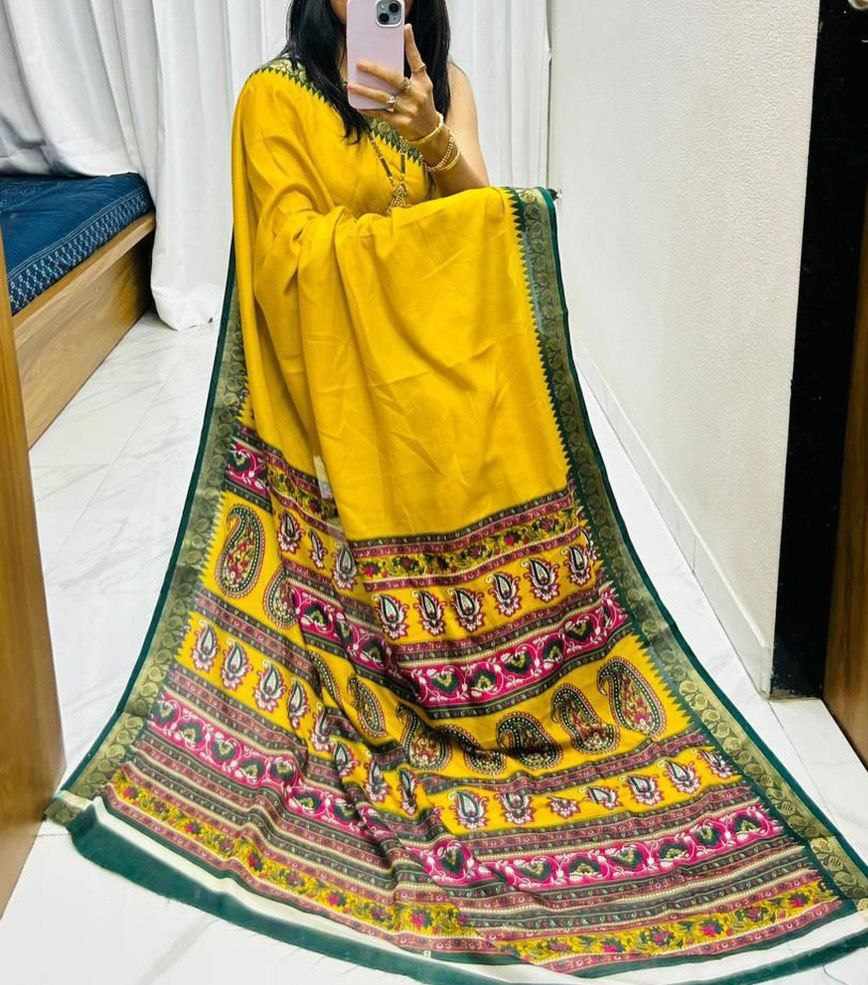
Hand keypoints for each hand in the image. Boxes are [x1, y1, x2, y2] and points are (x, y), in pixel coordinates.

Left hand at [346, 24, 439, 141]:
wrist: (430, 131)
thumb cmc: (423, 103)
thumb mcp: (423, 84)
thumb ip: (412, 67)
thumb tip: (400, 47)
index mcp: (422, 82)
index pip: (416, 60)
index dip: (411, 44)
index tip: (405, 28)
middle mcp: (416, 95)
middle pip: (394, 79)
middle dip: (376, 70)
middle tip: (360, 63)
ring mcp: (408, 110)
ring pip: (383, 98)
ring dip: (365, 92)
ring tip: (351, 85)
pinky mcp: (400, 123)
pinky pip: (380, 114)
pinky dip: (368, 110)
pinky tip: (358, 105)